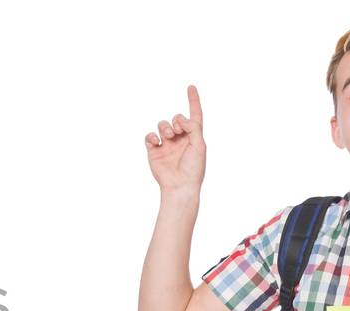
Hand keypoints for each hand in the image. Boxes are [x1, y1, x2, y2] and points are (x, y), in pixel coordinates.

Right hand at [144, 85, 204, 199]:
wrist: (180, 186)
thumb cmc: (193, 168)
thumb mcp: (199, 145)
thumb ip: (194, 128)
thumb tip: (182, 119)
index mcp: (194, 137)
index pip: (195, 115)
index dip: (193, 101)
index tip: (191, 87)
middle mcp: (180, 139)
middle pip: (176, 119)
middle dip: (177, 121)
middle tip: (178, 131)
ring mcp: (166, 145)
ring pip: (162, 125)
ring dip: (165, 127)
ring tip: (168, 137)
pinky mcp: (154, 151)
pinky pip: (150, 136)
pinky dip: (152, 136)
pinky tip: (157, 141)